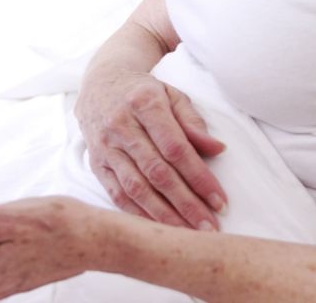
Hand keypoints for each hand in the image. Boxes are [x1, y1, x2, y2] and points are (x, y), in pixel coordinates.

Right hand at [75, 71, 226, 229]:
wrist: (100, 84)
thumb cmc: (143, 92)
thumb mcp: (172, 95)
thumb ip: (193, 122)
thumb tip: (217, 149)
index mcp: (144, 103)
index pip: (175, 148)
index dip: (199, 177)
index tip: (219, 200)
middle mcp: (121, 125)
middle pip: (157, 172)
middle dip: (186, 203)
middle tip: (209, 225)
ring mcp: (105, 146)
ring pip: (136, 187)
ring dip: (164, 214)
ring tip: (188, 232)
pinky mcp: (96, 162)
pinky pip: (116, 193)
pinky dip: (138, 213)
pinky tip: (158, 227)